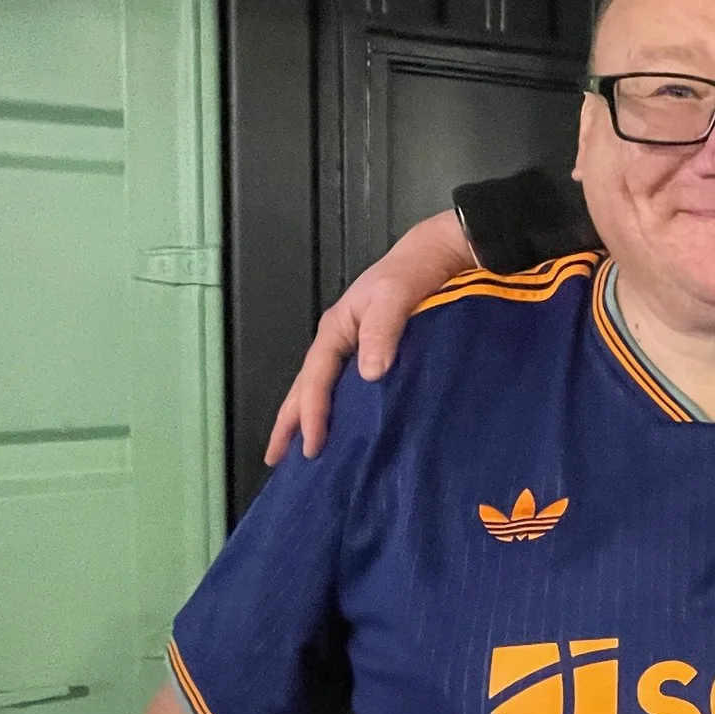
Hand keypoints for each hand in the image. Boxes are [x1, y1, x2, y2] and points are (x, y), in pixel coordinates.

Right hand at [263, 211, 475, 463]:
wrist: (439, 254)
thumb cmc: (414, 273)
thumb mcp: (395, 297)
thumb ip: (381, 332)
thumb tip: (369, 375)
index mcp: (336, 329)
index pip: (315, 379)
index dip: (311, 414)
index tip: (311, 447)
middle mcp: (340, 341)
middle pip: (306, 387)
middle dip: (290, 422)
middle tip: (275, 459)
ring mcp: (355, 347)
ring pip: (324, 389)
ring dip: (310, 418)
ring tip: (299, 452)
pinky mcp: (375, 352)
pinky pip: (347, 386)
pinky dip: (339, 409)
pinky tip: (344, 427)